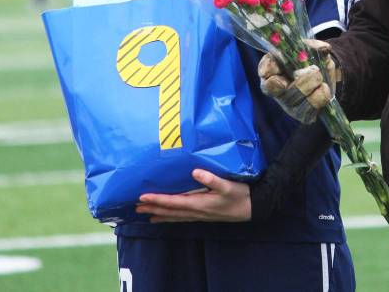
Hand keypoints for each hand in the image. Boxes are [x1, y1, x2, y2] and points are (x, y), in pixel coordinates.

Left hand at [135, 169, 249, 222]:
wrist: (253, 208)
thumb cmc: (240, 195)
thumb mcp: (228, 185)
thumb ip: (212, 179)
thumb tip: (196, 171)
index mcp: (200, 203)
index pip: (174, 202)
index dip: (158, 200)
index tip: (143, 197)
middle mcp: (197, 211)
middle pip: (170, 211)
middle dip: (153, 208)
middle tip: (135, 207)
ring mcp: (199, 215)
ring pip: (174, 216)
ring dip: (159, 214)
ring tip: (144, 214)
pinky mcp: (203, 215)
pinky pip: (182, 218)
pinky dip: (170, 218)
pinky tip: (164, 217)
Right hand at [258, 39, 339, 122]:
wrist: (326, 77)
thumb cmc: (311, 61)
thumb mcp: (312, 49)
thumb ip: (315, 45)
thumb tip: (324, 48)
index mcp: (273, 70)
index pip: (265, 72)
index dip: (269, 72)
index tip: (280, 76)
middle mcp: (277, 90)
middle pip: (284, 91)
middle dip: (303, 81)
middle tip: (315, 70)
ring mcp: (289, 105)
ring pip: (298, 101)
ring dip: (314, 87)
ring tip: (321, 80)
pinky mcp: (302, 115)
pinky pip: (311, 110)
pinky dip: (321, 97)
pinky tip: (323, 89)